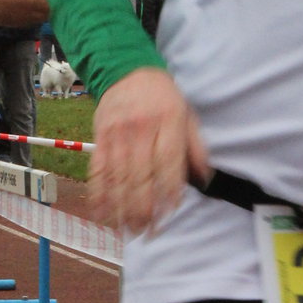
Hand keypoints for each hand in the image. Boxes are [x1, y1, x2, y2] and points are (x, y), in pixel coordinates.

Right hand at [87, 68, 208, 235]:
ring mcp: (117, 134)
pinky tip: (100, 212)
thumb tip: (205, 178)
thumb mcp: (188, 115)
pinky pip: (98, 169)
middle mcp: (141, 131)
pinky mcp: (100, 137)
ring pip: (118, 177)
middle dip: (143, 208)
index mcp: (168, 124)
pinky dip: (98, 193)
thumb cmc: (163, 98)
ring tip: (126, 231)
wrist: (126, 70)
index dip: (168, 192)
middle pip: (141, 176)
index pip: (168, 164)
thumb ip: (197, 147)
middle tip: (145, 232)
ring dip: (121, 208)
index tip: (168, 214)